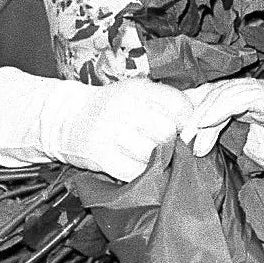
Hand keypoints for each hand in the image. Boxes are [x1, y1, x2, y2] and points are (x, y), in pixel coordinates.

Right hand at [0, 67, 190, 180]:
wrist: (64, 119)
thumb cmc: (109, 108)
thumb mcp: (136, 94)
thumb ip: (165, 104)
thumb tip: (199, 123)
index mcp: (137, 89)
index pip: (178, 104)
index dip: (189, 122)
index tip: (187, 132)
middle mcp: (123, 107)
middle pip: (166, 132)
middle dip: (172, 143)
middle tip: (166, 148)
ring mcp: (109, 132)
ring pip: (151, 154)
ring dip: (155, 161)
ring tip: (148, 157)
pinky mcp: (99, 155)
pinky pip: (133, 171)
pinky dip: (139, 174)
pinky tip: (134, 167)